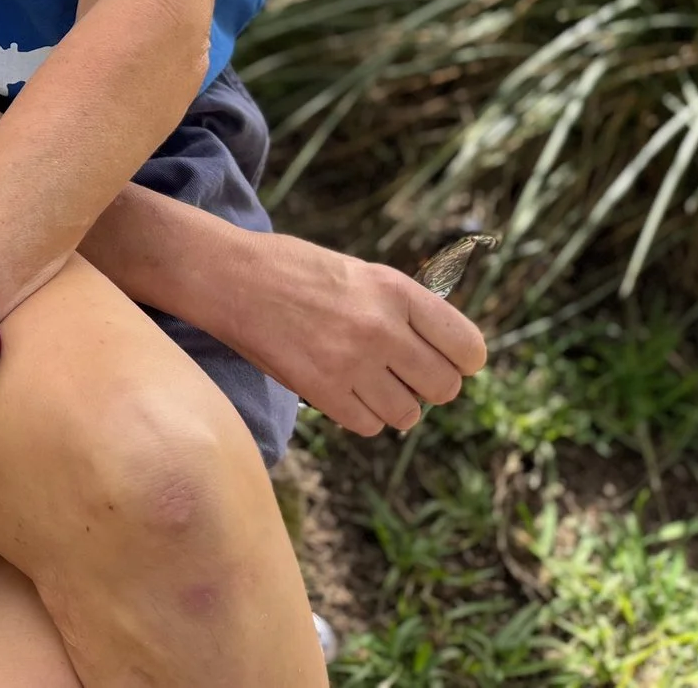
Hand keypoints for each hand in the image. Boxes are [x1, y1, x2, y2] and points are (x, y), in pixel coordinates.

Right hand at [221, 231, 487, 434]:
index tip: (444, 359)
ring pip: (408, 414)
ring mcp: (351, 362)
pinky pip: (369, 426)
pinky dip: (361, 415)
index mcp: (394, 290)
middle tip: (400, 372)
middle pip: (444, 388)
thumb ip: (402, 309)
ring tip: (367, 381)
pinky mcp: (321, 390)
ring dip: (393, 404)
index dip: (461, 360)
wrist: (228, 277)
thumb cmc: (294, 270)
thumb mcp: (360, 273)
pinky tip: (341, 390)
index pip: (468, 348)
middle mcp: (380, 327)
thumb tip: (443, 352)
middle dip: (426, 385)